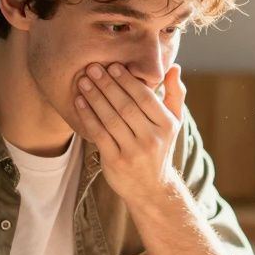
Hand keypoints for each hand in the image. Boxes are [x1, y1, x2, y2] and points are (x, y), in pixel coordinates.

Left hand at [72, 62, 185, 202]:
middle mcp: (152, 138)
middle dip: (107, 85)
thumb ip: (175, 94)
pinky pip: (99, 134)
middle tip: (93, 68)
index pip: (145, 98)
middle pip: (126, 106)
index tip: (113, 66)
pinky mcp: (115, 161)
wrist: (151, 189)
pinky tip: (79, 102)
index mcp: (167, 125)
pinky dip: (88, 117)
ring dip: (95, 98)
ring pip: (110, 119)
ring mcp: (133, 151)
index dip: (127, 81)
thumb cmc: (160, 148)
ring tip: (83, 81)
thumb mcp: (174, 123)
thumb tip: (174, 67)